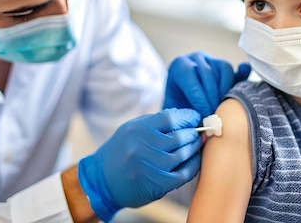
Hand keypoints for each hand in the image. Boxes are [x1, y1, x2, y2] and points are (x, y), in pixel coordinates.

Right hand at [77, 108, 201, 221]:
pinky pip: (184, 173)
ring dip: (195, 148)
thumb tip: (183, 117)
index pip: (171, 118)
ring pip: (183, 153)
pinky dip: (193, 165)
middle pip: (180, 136)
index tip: (194, 118)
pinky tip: (194, 159)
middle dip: (193, 133)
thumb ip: (155, 122)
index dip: (187, 117)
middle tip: (199, 132)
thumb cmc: (119, 152)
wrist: (101, 181)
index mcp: (137, 129)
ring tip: (198, 143)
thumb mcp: (131, 129)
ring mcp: (151, 166)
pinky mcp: (157, 184)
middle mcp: (143, 147)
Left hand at [163, 52, 250, 117]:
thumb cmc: (179, 107)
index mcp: (180, 65)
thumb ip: (183, 115)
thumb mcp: (176, 110)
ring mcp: (213, 60)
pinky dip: (243, 79)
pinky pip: (238, 71)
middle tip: (215, 116)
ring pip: (224, 69)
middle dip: (213, 97)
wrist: (185, 100)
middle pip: (208, 73)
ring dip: (226, 91)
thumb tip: (198, 126)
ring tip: (223, 109)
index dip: (198, 97)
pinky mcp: (227, 68)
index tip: (204, 115)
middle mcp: (196, 58)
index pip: (189, 75)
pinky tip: (244, 89)